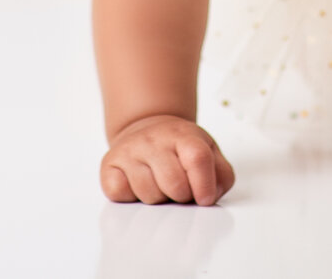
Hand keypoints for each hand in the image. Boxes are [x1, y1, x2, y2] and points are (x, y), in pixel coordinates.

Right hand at [100, 114, 234, 204]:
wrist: (147, 131)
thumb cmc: (180, 150)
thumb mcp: (209, 153)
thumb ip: (222, 176)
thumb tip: (210, 196)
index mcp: (184, 135)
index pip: (198, 159)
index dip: (204, 185)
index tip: (205, 199)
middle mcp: (154, 139)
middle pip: (174, 184)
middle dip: (181, 196)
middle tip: (179, 189)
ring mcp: (130, 150)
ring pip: (149, 194)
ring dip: (158, 199)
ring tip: (159, 184)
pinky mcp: (109, 165)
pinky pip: (120, 193)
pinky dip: (131, 197)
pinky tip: (138, 184)